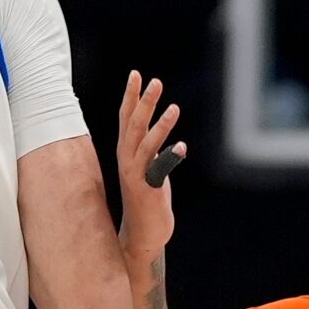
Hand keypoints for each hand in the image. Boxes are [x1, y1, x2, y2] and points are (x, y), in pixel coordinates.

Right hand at [116, 73, 183, 251]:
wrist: (143, 235)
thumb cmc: (147, 202)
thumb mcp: (149, 171)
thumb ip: (152, 153)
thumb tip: (163, 138)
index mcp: (126, 153)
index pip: (126, 118)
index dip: (131, 96)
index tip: (136, 74)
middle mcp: (127, 161)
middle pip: (133, 125)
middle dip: (144, 102)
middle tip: (155, 81)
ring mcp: (135, 175)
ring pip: (146, 144)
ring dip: (160, 125)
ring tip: (174, 108)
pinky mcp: (147, 190)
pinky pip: (158, 170)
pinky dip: (169, 157)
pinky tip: (181, 146)